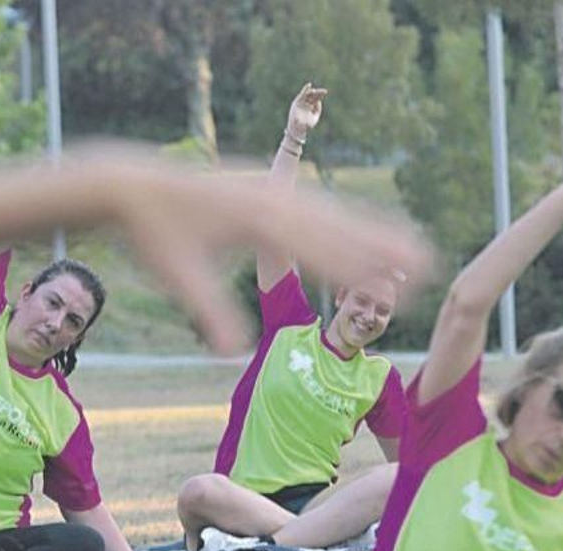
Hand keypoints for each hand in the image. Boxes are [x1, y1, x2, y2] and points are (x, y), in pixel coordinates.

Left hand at [96, 152, 433, 352]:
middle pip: (341, 226)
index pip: (321, 249)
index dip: (362, 270)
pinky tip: (365, 229)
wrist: (131, 185)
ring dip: (375, 231)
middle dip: (385, 247)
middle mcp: (273, 201)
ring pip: (335, 213)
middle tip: (431, 266)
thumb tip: (231, 352)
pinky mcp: (265, 194)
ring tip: (414, 248)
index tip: (395, 287)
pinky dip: (347, 220)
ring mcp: (272, 194)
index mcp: (258, 220)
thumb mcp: (176, 275)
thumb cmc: (153, 234)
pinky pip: (317, 207)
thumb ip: (208, 311)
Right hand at [285, 82, 326, 140]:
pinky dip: (305, 89)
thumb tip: (318, 101)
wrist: (298, 129)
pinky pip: (301, 95)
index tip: (325, 92)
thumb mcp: (315, 117)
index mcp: (311, 106)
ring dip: (312, 91)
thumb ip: (318, 109)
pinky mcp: (297, 102)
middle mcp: (307, 103)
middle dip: (318, 93)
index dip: (320, 95)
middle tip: (323, 91)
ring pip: (307, 94)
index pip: (316, 98)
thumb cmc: (307, 125)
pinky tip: (309, 85)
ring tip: (315, 91)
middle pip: (313, 95)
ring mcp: (302, 102)